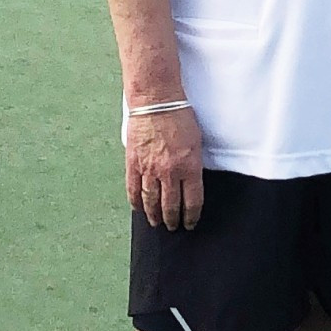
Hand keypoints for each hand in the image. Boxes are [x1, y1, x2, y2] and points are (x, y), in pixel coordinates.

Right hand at [127, 107, 204, 229]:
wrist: (156, 102)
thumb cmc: (180, 117)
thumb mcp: (197, 142)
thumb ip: (194, 164)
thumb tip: (192, 180)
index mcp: (190, 168)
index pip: (192, 201)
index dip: (191, 216)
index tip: (191, 223)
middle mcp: (170, 173)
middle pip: (171, 206)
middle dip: (173, 220)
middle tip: (173, 227)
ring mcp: (150, 170)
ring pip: (151, 201)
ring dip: (154, 215)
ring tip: (156, 223)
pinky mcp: (133, 163)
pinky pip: (133, 189)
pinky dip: (136, 202)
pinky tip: (138, 209)